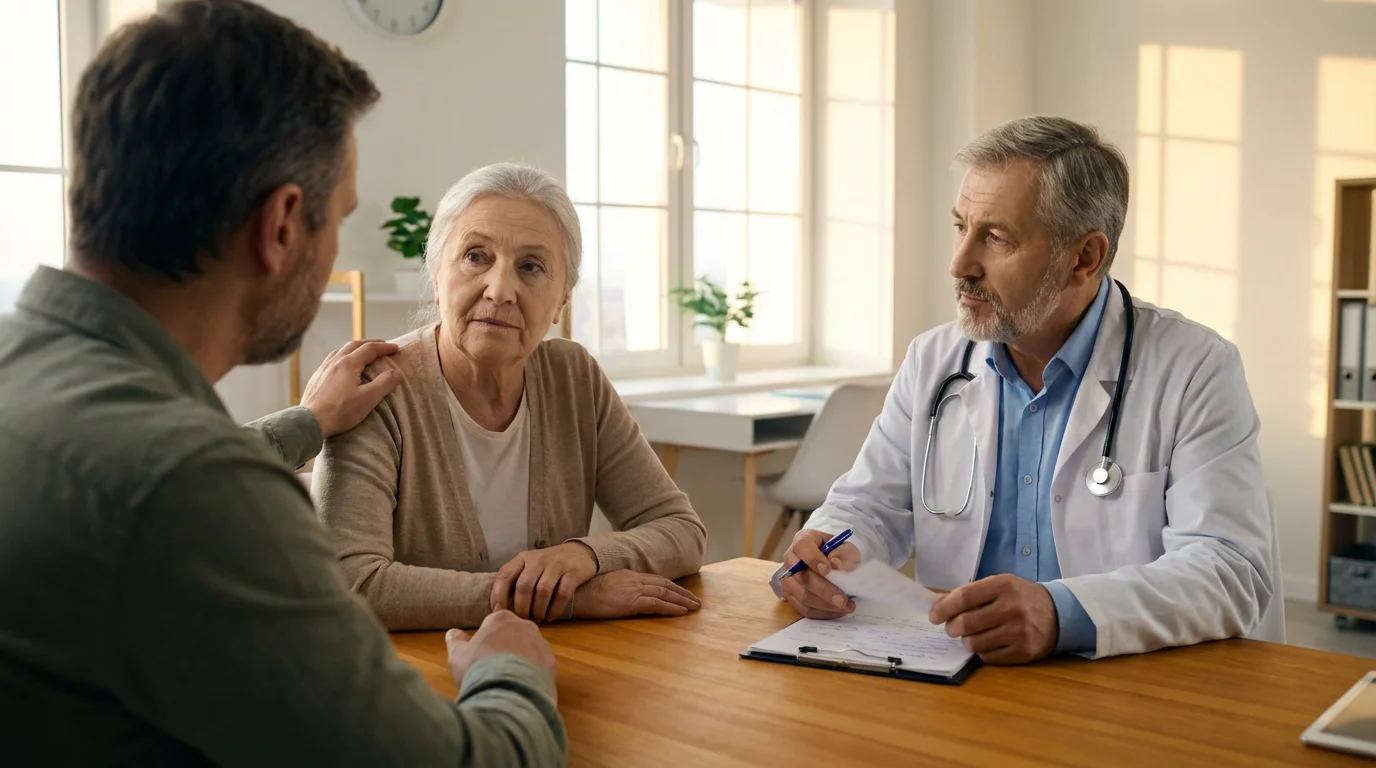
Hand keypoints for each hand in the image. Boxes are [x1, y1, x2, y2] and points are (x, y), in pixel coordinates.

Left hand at [300, 339, 400, 436]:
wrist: (310, 422)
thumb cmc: (340, 411)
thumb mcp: (368, 398)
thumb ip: (384, 383)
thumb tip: (396, 373)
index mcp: (348, 363)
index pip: (370, 349)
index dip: (384, 347)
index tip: (396, 348)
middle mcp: (335, 361)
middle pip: (354, 345)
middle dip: (370, 343)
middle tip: (382, 346)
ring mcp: (323, 368)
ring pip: (341, 350)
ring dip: (355, 348)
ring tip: (363, 353)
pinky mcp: (316, 377)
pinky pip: (331, 360)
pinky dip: (343, 356)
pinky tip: (343, 365)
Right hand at [445, 610, 557, 686]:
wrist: (507, 690)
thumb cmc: (478, 667)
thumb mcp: (458, 655)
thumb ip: (456, 641)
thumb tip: (453, 632)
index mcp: (501, 619)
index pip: (494, 622)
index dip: (487, 638)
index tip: (482, 653)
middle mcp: (525, 626)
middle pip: (514, 634)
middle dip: (507, 646)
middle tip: (495, 667)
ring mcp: (541, 643)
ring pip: (530, 649)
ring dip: (522, 659)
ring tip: (509, 679)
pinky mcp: (552, 662)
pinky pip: (541, 666)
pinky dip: (533, 673)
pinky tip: (523, 686)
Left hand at [491, 542, 599, 621]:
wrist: (580, 552)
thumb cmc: (549, 565)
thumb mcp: (530, 566)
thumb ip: (517, 580)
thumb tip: (500, 609)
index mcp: (523, 558)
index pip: (505, 575)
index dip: (498, 595)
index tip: (497, 612)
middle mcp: (538, 560)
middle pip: (524, 586)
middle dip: (521, 608)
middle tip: (522, 620)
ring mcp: (556, 565)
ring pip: (543, 591)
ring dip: (538, 610)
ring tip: (538, 619)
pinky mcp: (573, 572)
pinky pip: (562, 594)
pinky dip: (555, 609)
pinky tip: (551, 617)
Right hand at [569, 570, 700, 619]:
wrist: (572, 594)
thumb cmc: (582, 593)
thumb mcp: (603, 587)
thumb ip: (617, 589)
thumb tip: (623, 596)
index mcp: (627, 576)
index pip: (655, 580)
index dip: (671, 587)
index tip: (682, 593)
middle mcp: (633, 580)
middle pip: (664, 584)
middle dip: (682, 593)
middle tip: (695, 601)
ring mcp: (633, 590)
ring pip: (664, 593)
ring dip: (682, 600)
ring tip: (694, 607)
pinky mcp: (630, 602)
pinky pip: (656, 604)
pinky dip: (671, 607)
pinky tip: (681, 612)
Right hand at [778, 529, 861, 619]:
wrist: (835, 564)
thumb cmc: (839, 554)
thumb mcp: (847, 548)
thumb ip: (843, 553)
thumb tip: (835, 563)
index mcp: (803, 540)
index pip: (802, 547)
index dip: (813, 558)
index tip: (828, 569)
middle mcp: (791, 559)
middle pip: (801, 576)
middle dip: (824, 590)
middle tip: (843, 600)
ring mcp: (789, 579)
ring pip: (801, 595)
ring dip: (824, 604)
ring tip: (845, 606)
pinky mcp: (791, 596)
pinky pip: (803, 608)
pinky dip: (821, 612)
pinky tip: (836, 611)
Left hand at [927, 574, 1058, 664]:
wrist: (1058, 614)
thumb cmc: (1020, 597)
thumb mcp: (999, 586)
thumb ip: (969, 593)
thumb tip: (936, 603)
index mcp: (1004, 586)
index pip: (964, 597)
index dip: (944, 608)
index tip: (933, 616)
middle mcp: (1012, 608)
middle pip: (966, 623)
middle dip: (951, 627)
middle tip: (951, 628)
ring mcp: (1019, 632)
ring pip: (975, 643)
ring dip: (967, 641)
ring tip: (972, 635)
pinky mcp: (1024, 651)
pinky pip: (988, 657)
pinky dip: (982, 652)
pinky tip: (988, 643)